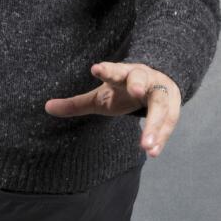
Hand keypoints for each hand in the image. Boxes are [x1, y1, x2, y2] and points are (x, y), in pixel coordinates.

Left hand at [44, 61, 180, 158]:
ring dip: (155, 125)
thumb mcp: (101, 96)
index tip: (96, 68)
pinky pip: (169, 121)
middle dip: (139, 84)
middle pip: (141, 79)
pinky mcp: (173, 104)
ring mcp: (160, 90)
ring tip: (147, 147)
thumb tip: (46, 107)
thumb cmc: (124, 90)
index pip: (114, 70)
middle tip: (137, 92)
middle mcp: (143, 78)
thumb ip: (77, 103)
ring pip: (160, 105)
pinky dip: (161, 136)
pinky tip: (153, 152)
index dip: (106, 69)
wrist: (159, 81)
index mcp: (122, 74)